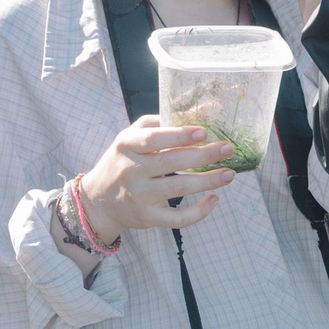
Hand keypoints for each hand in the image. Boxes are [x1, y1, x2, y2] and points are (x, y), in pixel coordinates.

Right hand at [75, 117, 238, 240]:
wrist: (99, 200)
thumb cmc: (124, 160)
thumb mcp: (132, 137)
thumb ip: (162, 122)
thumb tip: (203, 109)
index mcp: (126, 146)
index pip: (153, 138)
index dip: (179, 135)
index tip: (203, 131)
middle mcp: (131, 171)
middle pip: (171, 163)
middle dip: (203, 156)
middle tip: (228, 149)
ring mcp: (140, 197)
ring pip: (178, 189)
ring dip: (208, 181)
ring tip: (229, 173)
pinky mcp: (149, 218)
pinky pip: (177, 218)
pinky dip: (199, 212)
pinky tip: (214, 199)